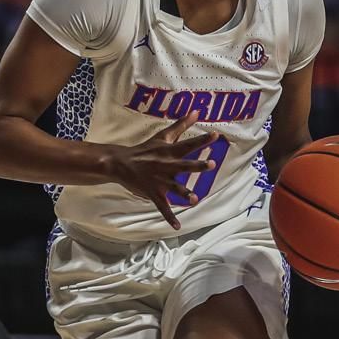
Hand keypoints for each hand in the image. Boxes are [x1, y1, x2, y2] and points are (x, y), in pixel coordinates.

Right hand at [108, 111, 217, 229]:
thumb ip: (181, 125)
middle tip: (210, 164)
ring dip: (184, 193)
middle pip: (184, 165)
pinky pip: (163, 207)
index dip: (203, 140)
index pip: (189, 144)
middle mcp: (167, 166)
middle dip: (197, 165)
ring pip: (174, 187)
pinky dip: (169, 217)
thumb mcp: (163, 136)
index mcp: (170, 152)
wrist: (121, 163)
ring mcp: (160, 181)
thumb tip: (197, 111)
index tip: (216, 135)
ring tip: (194, 199)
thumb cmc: (145, 149)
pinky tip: (177, 226)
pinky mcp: (154, 193)